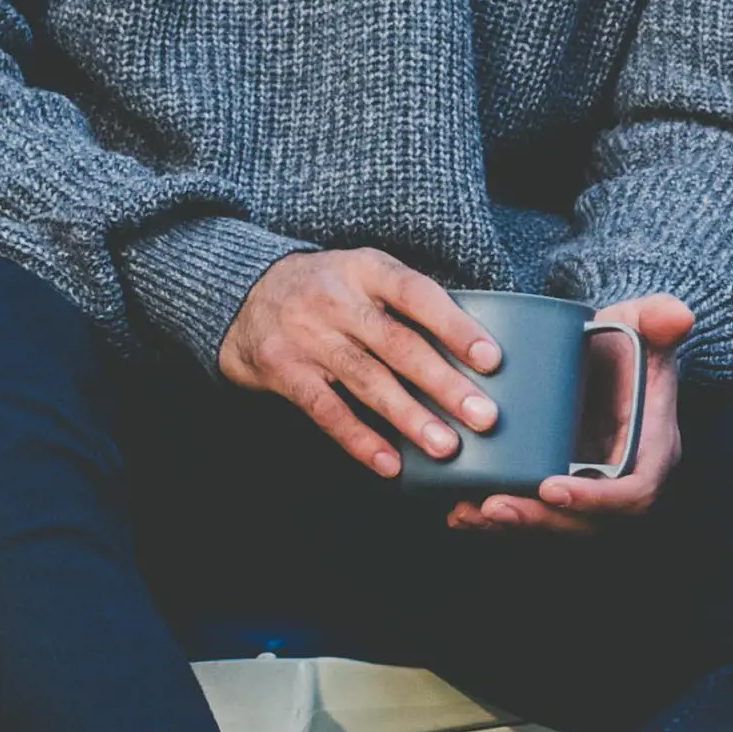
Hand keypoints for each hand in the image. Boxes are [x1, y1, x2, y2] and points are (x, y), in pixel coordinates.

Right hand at [216, 249, 516, 481]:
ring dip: (410, 417)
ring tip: (445, 446)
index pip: (417, 295)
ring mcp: (307, 335)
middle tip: (483, 416)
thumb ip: (404, 304)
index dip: (455, 326)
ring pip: (367, 381)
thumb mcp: (361, 275)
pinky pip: (327, 410)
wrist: (241, 294)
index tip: (491, 359)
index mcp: (365, 269)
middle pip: (398, 344)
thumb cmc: (325, 290)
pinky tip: (390, 463)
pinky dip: (360, 439)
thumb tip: (469, 353)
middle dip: (444, 384)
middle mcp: (336, 299)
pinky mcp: (283, 369)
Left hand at [449, 293, 691, 533]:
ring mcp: (591, 492)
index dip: (594, 499)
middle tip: (492, 505)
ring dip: (512, 526)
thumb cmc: (624, 341)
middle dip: (540, 520)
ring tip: (467, 511)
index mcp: (654, 450)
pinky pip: (535, 518)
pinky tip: (458, 512)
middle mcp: (625, 482)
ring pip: (556, 527)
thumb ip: (657, 317)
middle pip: (588, 523)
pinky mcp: (563, 492)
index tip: (549, 486)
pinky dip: (498, 522)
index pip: (634, 492)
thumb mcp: (641, 322)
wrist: (602, 355)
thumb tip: (678, 315)